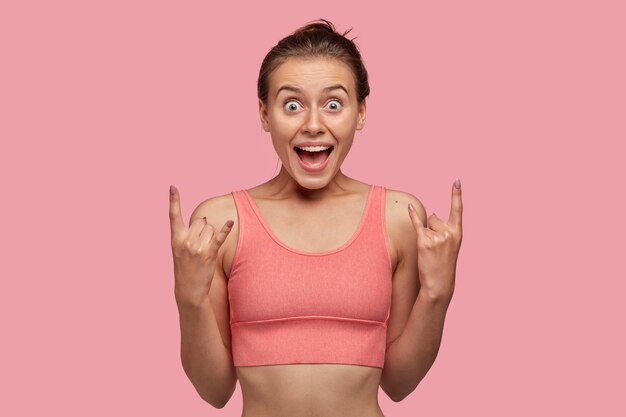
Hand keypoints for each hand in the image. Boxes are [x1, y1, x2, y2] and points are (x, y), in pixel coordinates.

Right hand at [169, 185, 233, 306]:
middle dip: (203, 229)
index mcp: (175, 239)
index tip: (173, 187)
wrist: (188, 290)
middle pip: (201, 221)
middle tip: (200, 246)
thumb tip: (205, 220)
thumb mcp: (180, 250)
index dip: (173, 200)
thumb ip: (188, 234)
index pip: (173, 216)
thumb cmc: (185, 268)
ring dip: (211, 236)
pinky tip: (230, 222)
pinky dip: (225, 229)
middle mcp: (185, 241)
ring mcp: (196, 248)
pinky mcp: (208, 254)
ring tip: (205, 252)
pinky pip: (218, 237)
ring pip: (210, 228)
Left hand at [408, 179, 462, 300]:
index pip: (457, 209)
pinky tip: (409, 207)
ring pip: (426, 223)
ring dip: (425, 233)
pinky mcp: (424, 241)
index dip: (457, 194)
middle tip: (436, 247)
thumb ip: (443, 229)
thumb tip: (432, 215)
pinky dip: (412, 216)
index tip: (457, 180)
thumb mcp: (450, 245)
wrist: (439, 283)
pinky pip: (416, 224)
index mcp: (458, 233)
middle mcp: (449, 233)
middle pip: (435, 217)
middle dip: (432, 228)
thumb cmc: (443, 263)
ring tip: (430, 250)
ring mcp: (437, 237)